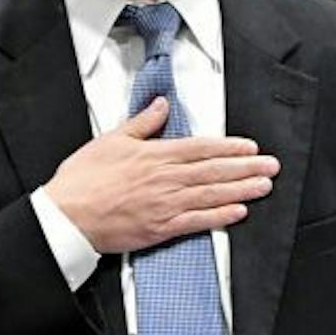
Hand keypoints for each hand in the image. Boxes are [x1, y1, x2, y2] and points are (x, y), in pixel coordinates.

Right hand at [44, 99, 279, 253]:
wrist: (65, 217)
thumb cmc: (82, 180)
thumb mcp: (110, 140)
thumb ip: (141, 123)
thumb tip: (161, 106)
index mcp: (153, 155)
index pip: (200, 148)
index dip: (228, 147)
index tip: (250, 147)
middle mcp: (164, 179)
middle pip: (213, 171)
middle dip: (245, 167)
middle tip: (271, 166)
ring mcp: (164, 205)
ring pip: (210, 194)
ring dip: (240, 189)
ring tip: (263, 185)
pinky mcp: (159, 228)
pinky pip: (196, 221)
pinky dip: (219, 217)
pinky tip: (238, 212)